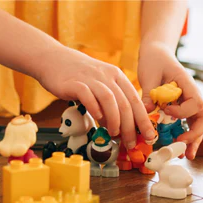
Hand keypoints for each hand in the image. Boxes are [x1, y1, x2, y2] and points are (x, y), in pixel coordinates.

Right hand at [35, 46, 153, 147]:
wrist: (53, 59)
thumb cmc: (78, 76)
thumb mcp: (101, 83)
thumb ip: (112, 101)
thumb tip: (122, 126)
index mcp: (117, 76)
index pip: (136, 100)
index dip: (144, 120)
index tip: (150, 136)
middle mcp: (107, 76)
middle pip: (125, 103)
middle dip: (130, 127)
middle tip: (130, 142)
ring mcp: (91, 78)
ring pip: (110, 100)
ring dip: (114, 120)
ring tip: (114, 133)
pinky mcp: (75, 83)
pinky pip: (88, 96)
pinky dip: (95, 108)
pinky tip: (97, 118)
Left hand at [138, 42, 202, 159]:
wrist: (156, 54)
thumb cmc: (154, 60)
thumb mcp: (149, 74)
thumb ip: (149, 93)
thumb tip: (146, 111)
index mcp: (188, 84)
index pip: (194, 103)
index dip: (182, 111)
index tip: (166, 111)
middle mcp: (192, 95)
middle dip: (195, 135)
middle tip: (183, 147)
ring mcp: (188, 102)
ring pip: (198, 124)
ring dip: (193, 140)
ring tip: (186, 156)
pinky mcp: (181, 108)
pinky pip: (187, 124)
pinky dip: (185, 136)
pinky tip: (178, 148)